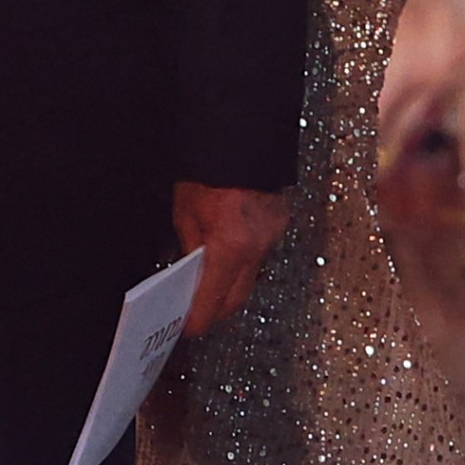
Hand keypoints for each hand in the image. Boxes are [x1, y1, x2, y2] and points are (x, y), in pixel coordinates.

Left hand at [174, 183, 291, 337]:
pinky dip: (241, 265)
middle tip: (195, 318)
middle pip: (238, 296)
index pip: (214, 297)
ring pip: (250, 277)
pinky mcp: (279, 225)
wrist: (242, 135)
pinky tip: (224, 264)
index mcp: (231, 245)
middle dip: (216, 311)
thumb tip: (190, 270)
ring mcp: (273, 236)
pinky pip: (259, 256)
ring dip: (229, 288)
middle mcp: (258, 246)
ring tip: (206, 293)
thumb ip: (190, 246)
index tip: (187, 329)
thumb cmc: (208, 169)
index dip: (199, 317)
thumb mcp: (185, 211)